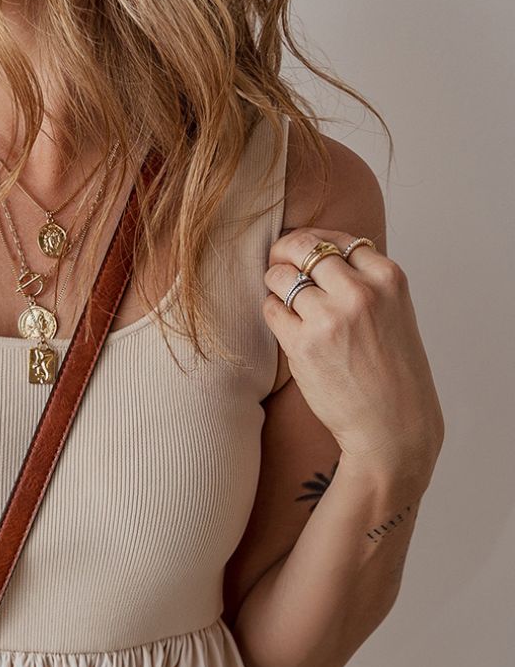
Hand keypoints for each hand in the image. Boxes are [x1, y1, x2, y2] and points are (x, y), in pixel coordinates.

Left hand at [263, 228, 443, 481]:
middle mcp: (360, 293)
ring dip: (274, 281)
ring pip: (283, 276)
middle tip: (277, 261)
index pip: (340, 240)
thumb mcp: (395, 314)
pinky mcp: (303, 346)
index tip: (303, 251)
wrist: (392, 426)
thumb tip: (323, 259)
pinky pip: (272, 310)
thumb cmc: (393, 374)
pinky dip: (271, 310)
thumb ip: (367, 284)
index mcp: (388, 279)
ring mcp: (330, 318)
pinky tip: (281, 321)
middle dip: (285, 251)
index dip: (316, 242)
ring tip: (278, 293)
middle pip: (306, 248)